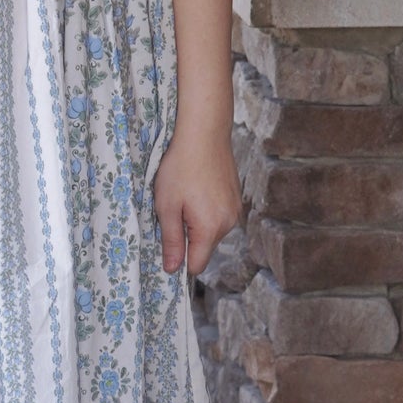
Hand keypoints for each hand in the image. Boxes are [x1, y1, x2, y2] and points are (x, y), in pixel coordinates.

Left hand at [151, 121, 240, 276]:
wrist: (204, 133)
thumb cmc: (180, 168)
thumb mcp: (167, 206)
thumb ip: (171, 240)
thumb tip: (172, 269)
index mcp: (210, 229)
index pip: (197, 265)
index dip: (179, 261)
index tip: (166, 246)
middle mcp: (228, 223)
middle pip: (204, 247)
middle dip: (186, 236)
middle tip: (171, 210)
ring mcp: (235, 209)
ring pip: (211, 231)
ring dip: (196, 222)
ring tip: (184, 196)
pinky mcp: (236, 197)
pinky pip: (218, 215)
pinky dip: (206, 209)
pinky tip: (195, 188)